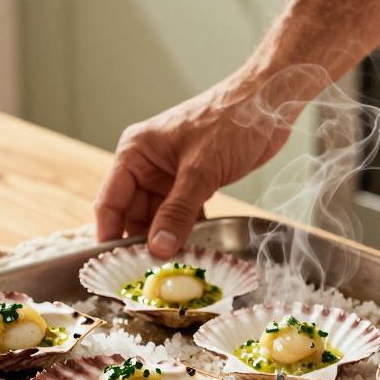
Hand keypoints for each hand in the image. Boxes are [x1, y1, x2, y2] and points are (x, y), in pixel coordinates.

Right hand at [94, 77, 295, 257]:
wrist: (269, 102)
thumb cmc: (232, 121)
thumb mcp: (201, 170)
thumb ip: (177, 212)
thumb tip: (158, 248)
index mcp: (136, 152)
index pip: (110, 201)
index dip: (109, 235)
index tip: (114, 268)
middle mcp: (147, 164)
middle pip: (134, 214)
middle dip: (142, 243)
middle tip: (148, 276)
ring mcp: (171, 173)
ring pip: (159, 217)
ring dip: (166, 240)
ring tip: (172, 269)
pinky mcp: (195, 180)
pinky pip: (182, 213)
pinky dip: (187, 231)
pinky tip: (194, 251)